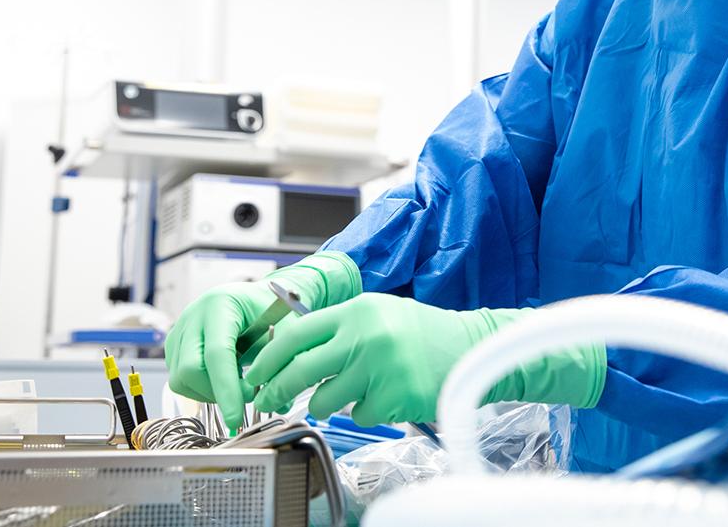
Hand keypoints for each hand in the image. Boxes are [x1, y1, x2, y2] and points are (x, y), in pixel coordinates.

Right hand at [164, 252, 361, 432]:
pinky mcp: (174, 346)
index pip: (217, 354)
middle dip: (217, 393)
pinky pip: (179, 380)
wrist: (255, 299)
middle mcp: (192, 316)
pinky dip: (202, 389)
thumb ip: (281, 363)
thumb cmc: (269, 312)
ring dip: (209, 393)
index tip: (236, 417)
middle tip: (247, 396)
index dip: (226, 389)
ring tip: (236, 384)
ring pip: (181, 379)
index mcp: (220, 305)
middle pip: (189, 369)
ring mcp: (179, 331)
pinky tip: (224, 378)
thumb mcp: (283, 329)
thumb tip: (280, 403)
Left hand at [244, 293, 605, 426]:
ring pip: (323, 400)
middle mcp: (364, 336)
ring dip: (326, 404)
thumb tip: (289, 348)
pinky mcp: (392, 397)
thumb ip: (339, 327)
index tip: (255, 374)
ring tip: (347, 394)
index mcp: (357, 311)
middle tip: (268, 400)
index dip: (268, 358)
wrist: (472, 349)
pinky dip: (365, 412)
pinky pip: (357, 416)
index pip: (295, 334)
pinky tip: (384, 396)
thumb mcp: (379, 313)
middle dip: (276, 390)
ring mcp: (378, 368)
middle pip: (298, 370)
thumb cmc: (424, 333)